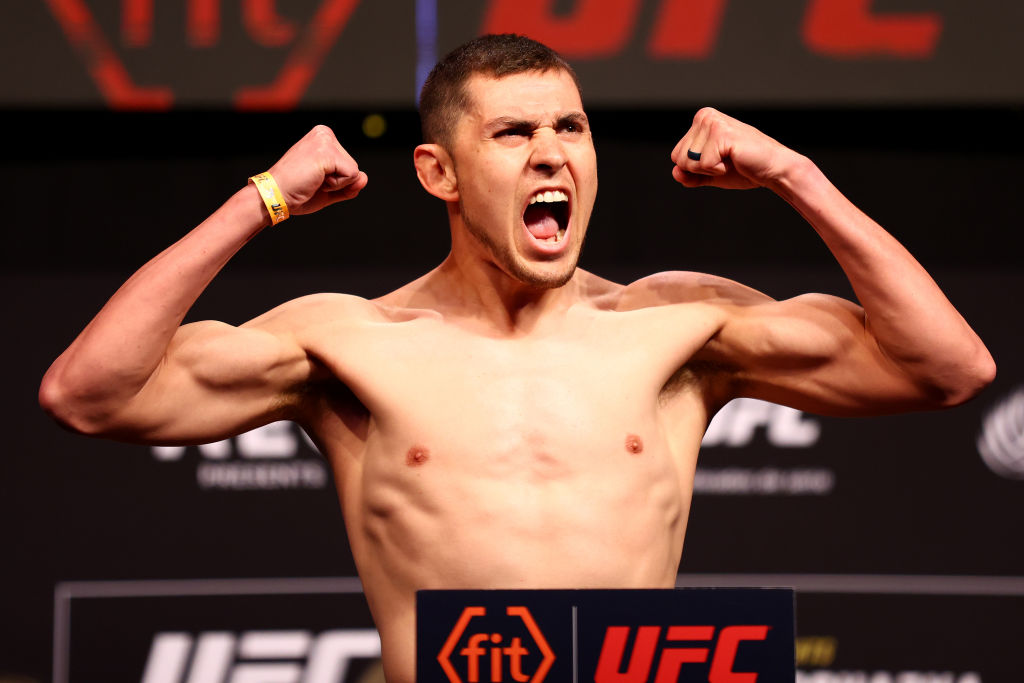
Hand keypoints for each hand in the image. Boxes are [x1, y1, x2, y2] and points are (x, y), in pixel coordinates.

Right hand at [265, 125, 367, 215]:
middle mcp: (324, 133)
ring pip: (354, 172)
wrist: (274, 196)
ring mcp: (326, 141)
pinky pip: (352, 176)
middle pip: (353, 167)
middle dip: (337, 182)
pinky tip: (316, 180)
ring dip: (336, 184)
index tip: (313, 179)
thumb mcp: (329, 189)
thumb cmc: (296, 192)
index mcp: (323, 137)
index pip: (348, 165)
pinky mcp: (327, 152)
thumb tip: (365, 178)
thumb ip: (349, 185)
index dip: (336, 181)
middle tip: (311, 180)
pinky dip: (336, 185)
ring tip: (312, 180)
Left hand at [670, 108, 801, 190]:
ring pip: (689, 162)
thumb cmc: (744, 169)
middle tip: (725, 161)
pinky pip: (704, 164)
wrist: (772, 169)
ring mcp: (713, 122)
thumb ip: (690, 175)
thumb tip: (675, 172)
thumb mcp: (710, 173)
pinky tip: (735, 158)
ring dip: (711, 169)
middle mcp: (704, 116)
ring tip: (730, 158)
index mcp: (700, 121)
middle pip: (679, 158)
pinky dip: (719, 169)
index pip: (676, 156)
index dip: (695, 168)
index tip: (718, 161)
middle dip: (701, 169)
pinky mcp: (722, 133)